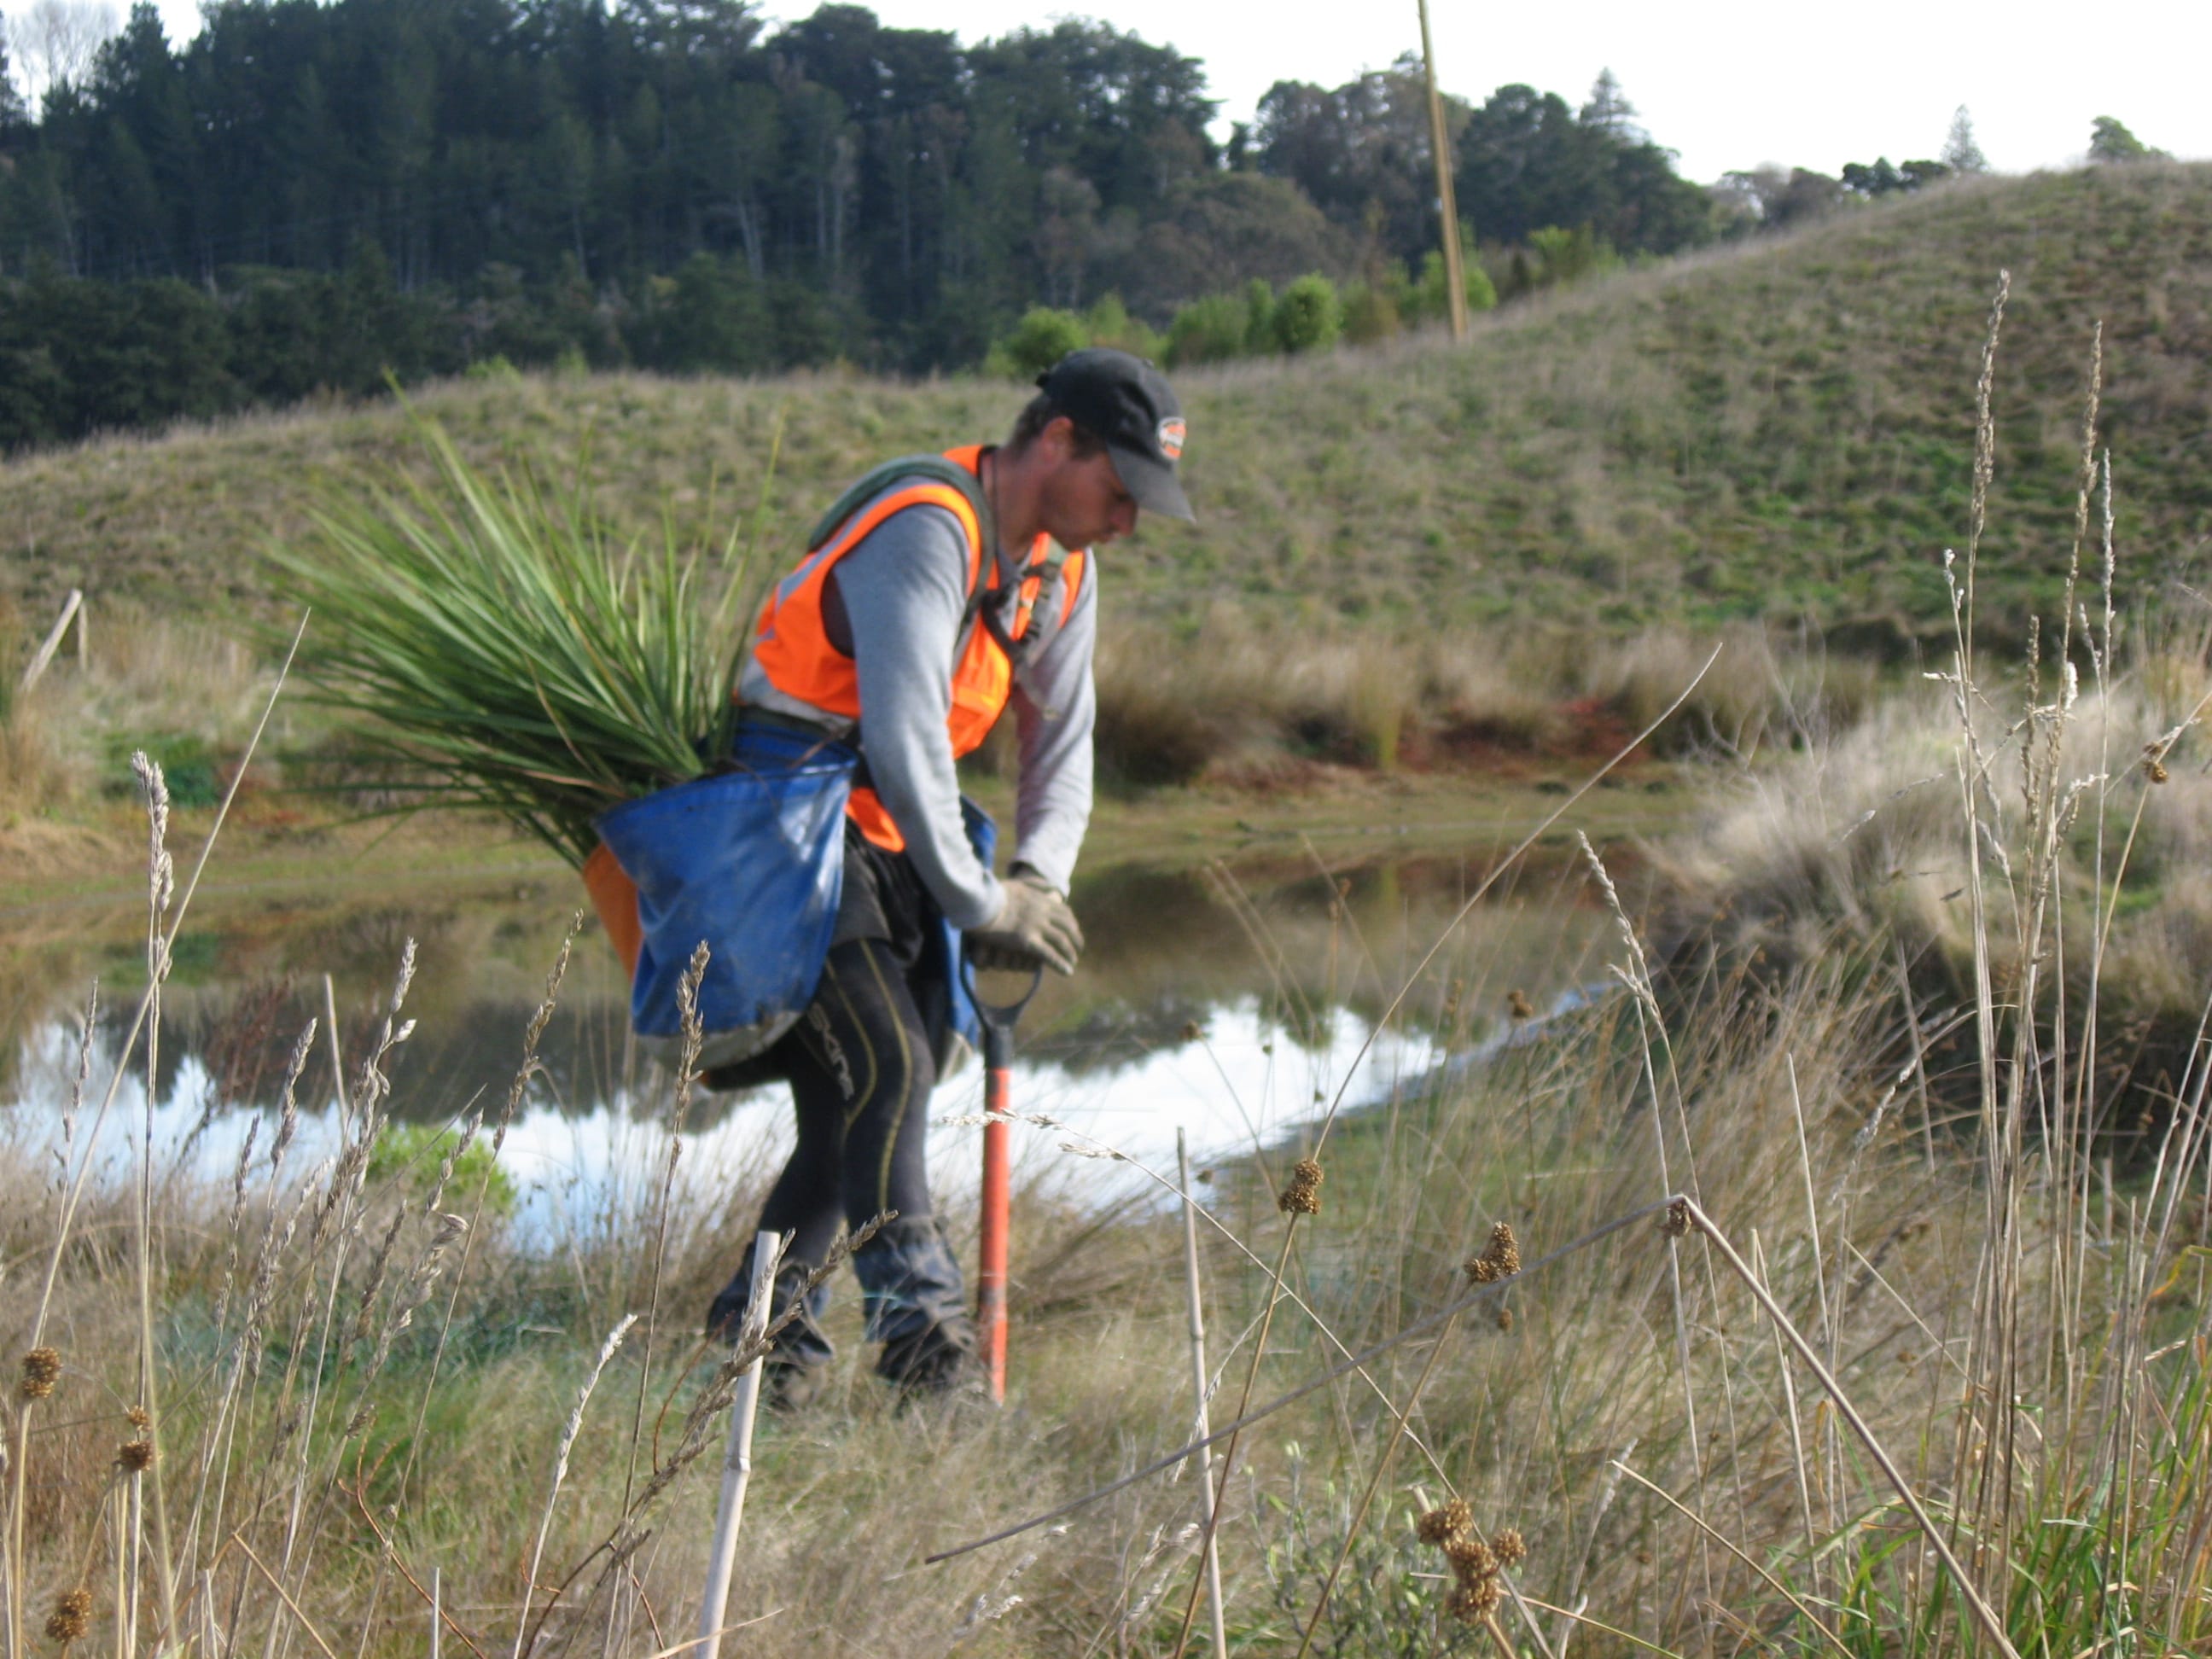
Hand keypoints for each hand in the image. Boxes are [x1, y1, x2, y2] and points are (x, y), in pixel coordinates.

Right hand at [967, 869, 1083, 975]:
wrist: (981, 900)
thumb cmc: (994, 892)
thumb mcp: (1018, 883)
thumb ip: (1036, 884)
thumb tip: (1052, 887)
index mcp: (1041, 899)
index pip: (1064, 912)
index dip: (1072, 923)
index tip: (1074, 931)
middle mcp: (1043, 912)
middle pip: (1068, 927)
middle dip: (1076, 938)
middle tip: (1078, 948)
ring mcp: (1036, 926)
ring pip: (1062, 941)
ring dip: (1070, 953)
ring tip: (1073, 962)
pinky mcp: (1027, 940)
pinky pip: (1049, 955)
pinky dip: (1060, 964)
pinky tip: (1067, 972)